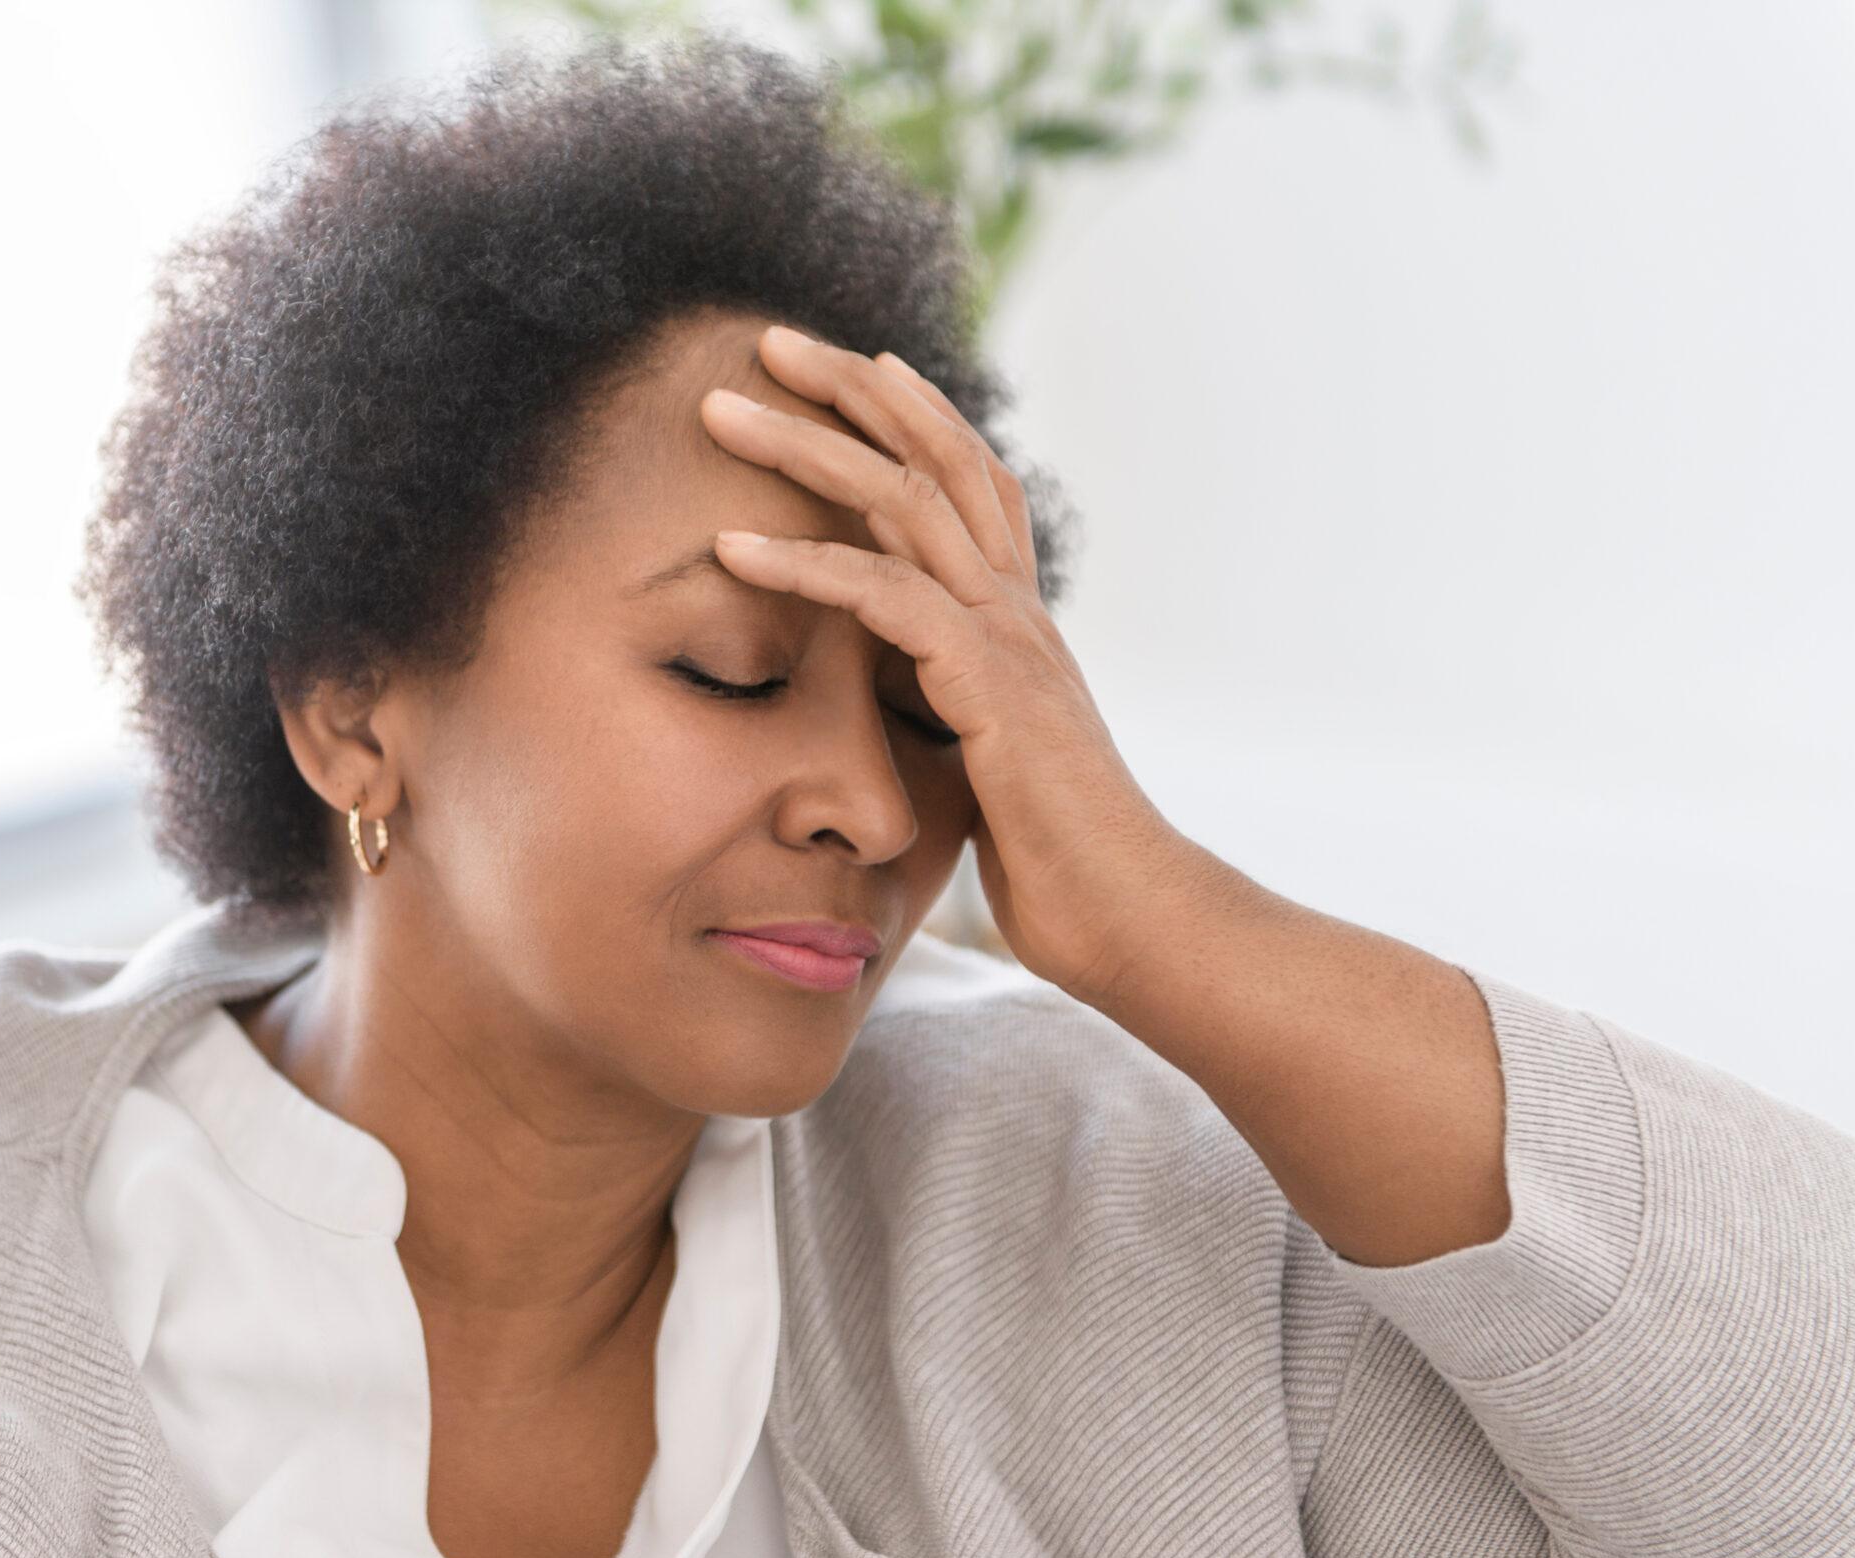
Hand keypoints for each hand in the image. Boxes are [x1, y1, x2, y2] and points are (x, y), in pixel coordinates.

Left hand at [698, 323, 1211, 1003]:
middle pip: (936, 458)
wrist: (1135, 924)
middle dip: (850, 389)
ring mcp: (1008, 641)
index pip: (971, 486)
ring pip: (903, 503)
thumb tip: (893, 714)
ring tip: (719, 408)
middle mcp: (1018, 612)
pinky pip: (883, 598)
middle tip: (767, 338)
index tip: (849, 368)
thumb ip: (946, 720)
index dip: (915, 417)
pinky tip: (730, 546)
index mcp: (1018, 627)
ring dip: (804, 447)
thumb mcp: (985, 773)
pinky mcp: (987, 687)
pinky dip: (803, 564)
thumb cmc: (1061, 870)